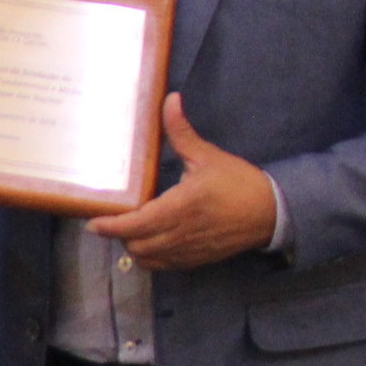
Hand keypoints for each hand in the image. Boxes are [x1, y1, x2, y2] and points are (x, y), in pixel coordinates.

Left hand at [86, 94, 278, 270]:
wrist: (271, 213)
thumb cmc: (238, 182)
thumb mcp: (207, 156)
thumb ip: (181, 132)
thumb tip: (169, 99)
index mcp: (182, 206)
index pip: (137, 224)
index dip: (112, 227)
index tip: (93, 222)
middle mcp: (182, 232)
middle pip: (136, 244)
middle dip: (118, 235)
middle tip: (111, 219)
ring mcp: (188, 250)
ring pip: (147, 258)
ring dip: (133, 246)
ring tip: (128, 229)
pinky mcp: (196, 260)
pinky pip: (163, 265)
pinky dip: (149, 257)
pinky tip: (148, 241)